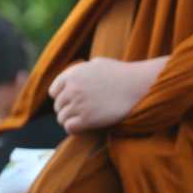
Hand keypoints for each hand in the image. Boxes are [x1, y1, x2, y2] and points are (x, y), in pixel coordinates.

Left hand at [48, 56, 168, 133]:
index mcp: (72, 74)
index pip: (53, 92)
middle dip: (68, 109)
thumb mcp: (96, 64)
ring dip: (72, 120)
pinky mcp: (87, 119)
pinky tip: (84, 126)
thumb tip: (69, 80)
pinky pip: (69, 127)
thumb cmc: (121, 74)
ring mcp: (79, 104)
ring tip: (85, 118)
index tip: (72, 101)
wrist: (139, 84)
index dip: (62, 98)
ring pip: (62, 118)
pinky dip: (74, 129)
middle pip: (58, 106)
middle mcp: (72, 88)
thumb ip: (79, 72)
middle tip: (83, 111)